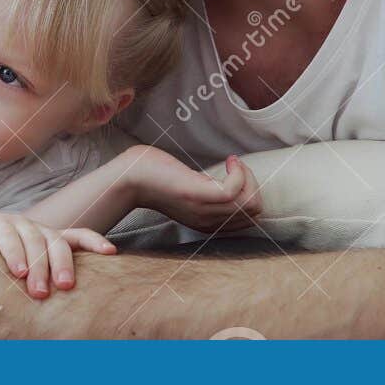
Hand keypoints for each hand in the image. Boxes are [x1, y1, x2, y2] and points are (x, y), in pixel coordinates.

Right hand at [0, 214, 115, 298]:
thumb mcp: (26, 278)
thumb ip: (45, 287)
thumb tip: (69, 319)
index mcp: (49, 239)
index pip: (78, 236)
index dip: (95, 242)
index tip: (111, 252)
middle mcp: (37, 229)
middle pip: (58, 242)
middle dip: (63, 265)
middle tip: (65, 287)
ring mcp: (16, 224)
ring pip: (34, 240)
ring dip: (38, 266)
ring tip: (38, 289)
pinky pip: (7, 235)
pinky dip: (14, 254)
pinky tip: (17, 271)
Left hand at [121, 147, 261, 232]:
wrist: (128, 178)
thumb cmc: (157, 176)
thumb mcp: (191, 190)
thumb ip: (209, 192)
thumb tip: (231, 180)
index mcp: (208, 223)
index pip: (251, 219)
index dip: (252, 193)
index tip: (237, 173)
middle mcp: (208, 222)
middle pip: (256, 212)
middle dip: (255, 184)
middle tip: (237, 168)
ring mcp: (203, 210)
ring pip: (250, 203)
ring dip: (249, 177)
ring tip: (234, 164)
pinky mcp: (196, 195)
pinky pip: (233, 191)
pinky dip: (239, 172)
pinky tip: (229, 161)